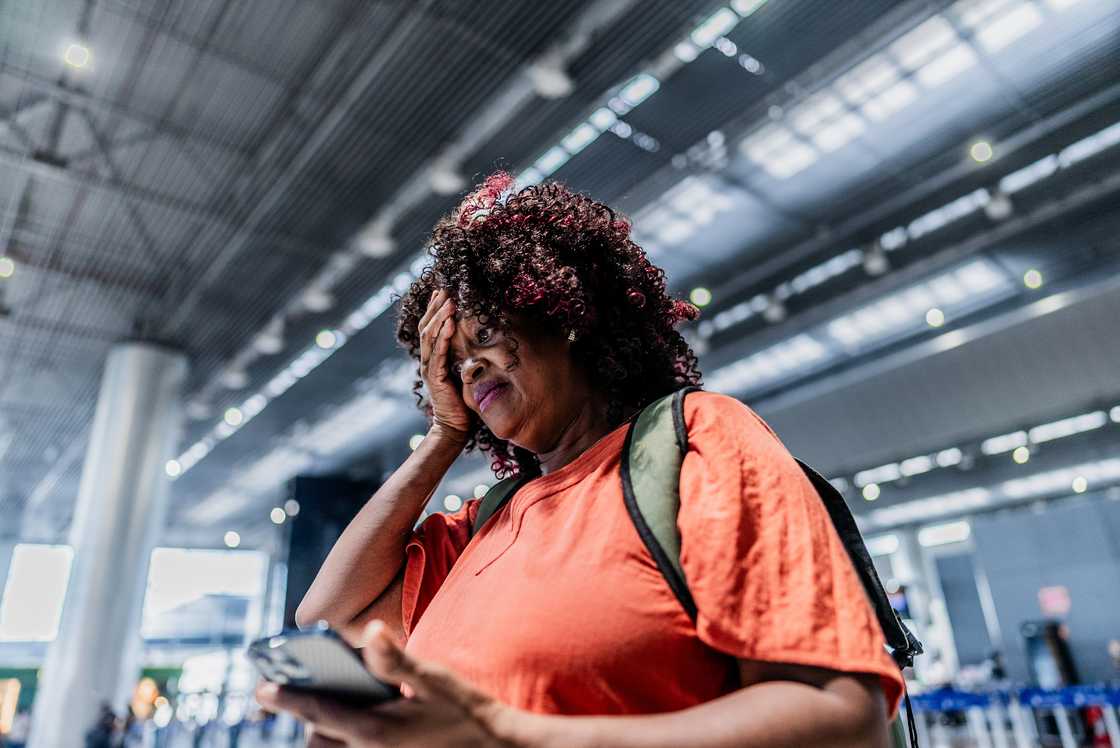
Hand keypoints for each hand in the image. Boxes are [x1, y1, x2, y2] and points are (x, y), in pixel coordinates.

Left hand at [255, 621, 527, 746]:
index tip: (261, 688)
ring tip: (320, 709)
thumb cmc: (466, 711)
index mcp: (374, 729)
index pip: (318, 712)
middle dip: (303, 717)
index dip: (287, 698)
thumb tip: (368, 631)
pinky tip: (355, 722)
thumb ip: (397, 659)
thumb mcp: (434, 680)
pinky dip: (342, 739)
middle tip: (288, 693)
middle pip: (318, 737)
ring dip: (322, 731)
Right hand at [417, 289, 471, 441]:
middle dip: (436, 307)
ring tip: (449, 302)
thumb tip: (476, 338)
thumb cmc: (462, 401)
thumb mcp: (463, 372)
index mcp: (432, 357)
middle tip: (445, 289)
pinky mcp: (435, 378)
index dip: (434, 309)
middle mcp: (427, 360)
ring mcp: (429, 368)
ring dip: (440, 317)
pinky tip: (450, 324)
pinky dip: (444, 337)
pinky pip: (438, 353)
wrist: (454, 427)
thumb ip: (463, 356)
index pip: (430, 328)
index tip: (442, 291)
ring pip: (430, 337)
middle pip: (427, 327)